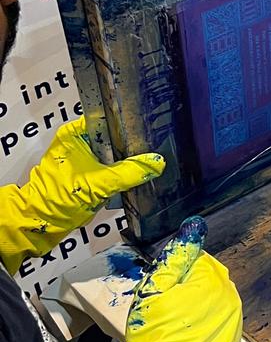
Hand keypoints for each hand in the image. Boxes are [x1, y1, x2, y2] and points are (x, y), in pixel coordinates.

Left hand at [0, 120, 163, 273]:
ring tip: (140, 165)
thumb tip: (156, 163)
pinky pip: (108, 168)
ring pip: (112, 154)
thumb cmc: (58, 198)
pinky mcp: (84, 172)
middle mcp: (76, 141)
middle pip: (112, 138)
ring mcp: (80, 157)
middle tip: (146, 152)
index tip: (144, 132)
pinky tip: (128, 178)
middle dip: (128, 147)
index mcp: (74, 133)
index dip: (127, 126)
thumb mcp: (100, 183)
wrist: (44, 222)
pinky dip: (116, 174)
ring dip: (124, 162)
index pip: (108, 119)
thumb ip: (130, 172)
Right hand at [91, 218, 242, 341]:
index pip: (197, 258)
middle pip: (208, 278)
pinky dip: (203, 322)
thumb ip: (175, 258)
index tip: (161, 286)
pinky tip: (184, 336)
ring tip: (171, 322)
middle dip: (187, 285)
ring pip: (213, 299)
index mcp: (214, 282)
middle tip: (163, 305)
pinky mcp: (231, 341)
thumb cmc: (155, 340)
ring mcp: (233, 321)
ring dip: (195, 303)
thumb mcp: (153, 290)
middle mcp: (231, 298)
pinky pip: (217, 320)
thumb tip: (192, 231)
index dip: (175, 270)